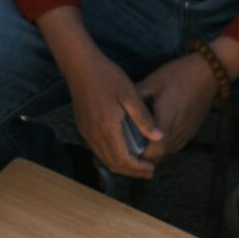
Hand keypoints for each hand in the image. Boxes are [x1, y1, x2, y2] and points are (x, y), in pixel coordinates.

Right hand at [59, 44, 161, 178]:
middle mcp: (94, 135)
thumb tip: (159, 137)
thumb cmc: (106, 76)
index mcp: (107, 128)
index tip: (152, 169)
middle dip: (132, 171)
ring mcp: (86, 132)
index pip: (124, 160)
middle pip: (113, 164)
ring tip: (138, 164)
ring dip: (121, 165)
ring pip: (104, 159)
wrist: (79, 66)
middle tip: (148, 171)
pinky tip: (123, 151)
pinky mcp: (83, 128)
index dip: (138, 168)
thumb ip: (144, 118)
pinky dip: (112, 156)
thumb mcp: (129, 94)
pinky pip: (98, 150)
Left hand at [132, 53, 220, 162]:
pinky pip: (174, 146)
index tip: (125, 149)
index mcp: (166, 120)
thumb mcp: (152, 82)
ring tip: (138, 142)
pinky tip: (153, 135)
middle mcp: (178, 132)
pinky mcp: (191, 132)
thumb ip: (135, 98)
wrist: (208, 73)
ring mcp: (186, 134)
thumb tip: (118, 108)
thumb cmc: (178, 75)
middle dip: (142, 156)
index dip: (139, 155)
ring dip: (153, 151)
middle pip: (158, 156)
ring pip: (166, 153)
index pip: (153, 151)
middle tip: (127, 146)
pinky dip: (163, 146)